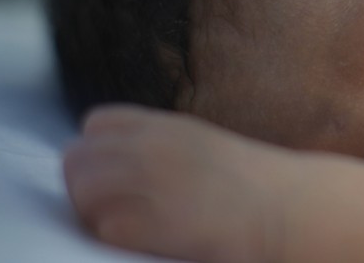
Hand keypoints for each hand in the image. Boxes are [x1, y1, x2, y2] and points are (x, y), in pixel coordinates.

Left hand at [63, 105, 287, 262]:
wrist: (287, 210)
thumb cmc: (253, 184)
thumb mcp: (203, 144)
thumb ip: (161, 146)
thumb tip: (120, 165)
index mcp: (165, 126)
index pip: (95, 124)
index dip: (95, 151)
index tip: (110, 173)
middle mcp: (151, 146)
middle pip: (76, 158)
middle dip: (83, 186)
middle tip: (109, 208)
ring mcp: (149, 181)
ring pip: (82, 191)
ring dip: (92, 213)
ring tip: (123, 226)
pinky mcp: (151, 220)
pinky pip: (103, 226)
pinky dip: (115, 235)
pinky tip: (141, 240)